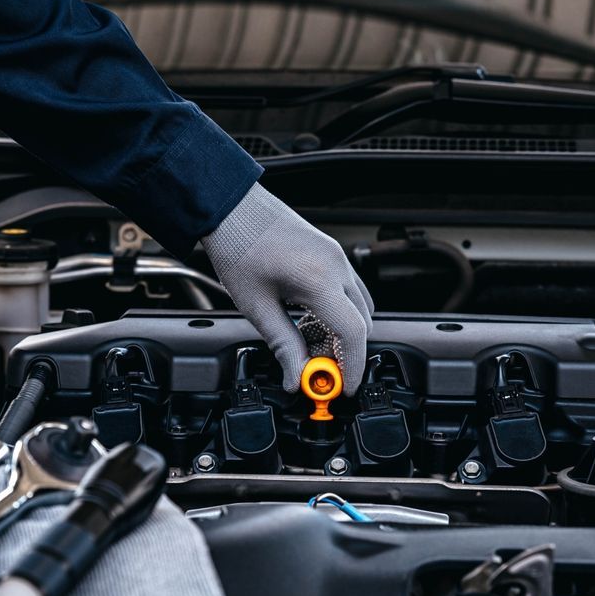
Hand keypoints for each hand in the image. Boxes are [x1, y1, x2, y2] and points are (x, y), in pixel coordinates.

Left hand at [202, 182, 373, 393]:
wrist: (232, 207)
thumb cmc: (238, 247)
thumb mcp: (256, 306)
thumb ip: (283, 344)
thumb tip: (295, 376)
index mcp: (319, 280)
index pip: (353, 335)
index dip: (352, 367)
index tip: (345, 388)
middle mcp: (337, 266)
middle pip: (362, 323)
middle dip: (346, 352)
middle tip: (318, 369)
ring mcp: (337, 256)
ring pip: (360, 306)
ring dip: (343, 331)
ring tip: (309, 342)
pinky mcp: (331, 252)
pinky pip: (349, 289)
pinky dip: (339, 310)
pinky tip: (309, 318)